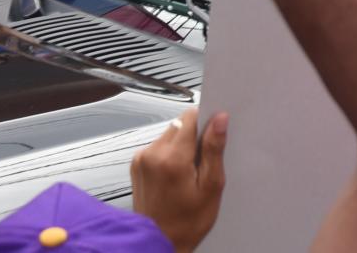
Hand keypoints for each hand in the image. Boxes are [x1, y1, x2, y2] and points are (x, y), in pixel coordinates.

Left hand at [131, 108, 227, 252]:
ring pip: (170, 134)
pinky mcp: (137, 164)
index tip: (212, 139)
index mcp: (172, 158)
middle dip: (194, 137)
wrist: (158, 242)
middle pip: (180, 124)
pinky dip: (169, 155)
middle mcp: (152, 154)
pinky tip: (174, 176)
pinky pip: (159, 146)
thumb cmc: (186, 222)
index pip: (191, 116)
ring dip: (182, 146)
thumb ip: (214, 149)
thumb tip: (219, 119)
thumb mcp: (211, 187)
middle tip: (201, 164)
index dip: (206, 124)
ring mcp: (141, 159)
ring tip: (187, 173)